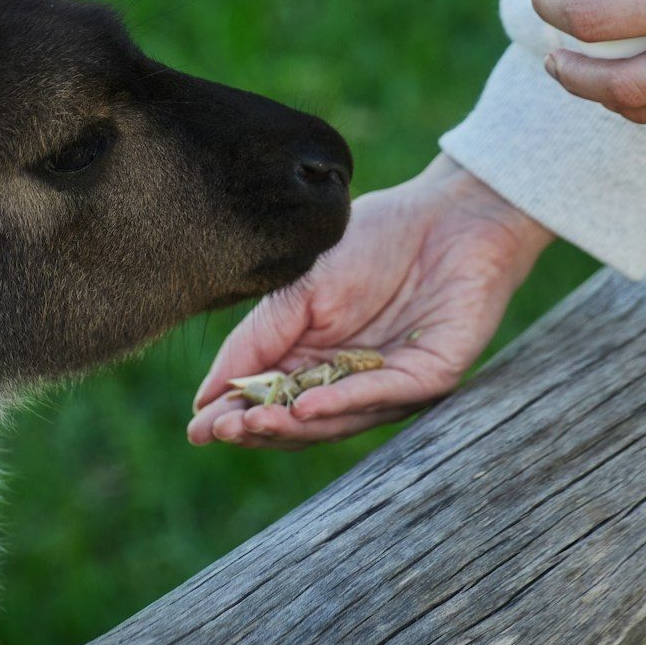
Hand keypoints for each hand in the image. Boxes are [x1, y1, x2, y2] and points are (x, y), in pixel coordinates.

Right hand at [187, 155, 551, 448]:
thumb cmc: (374, 240)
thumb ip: (259, 338)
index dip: (234, 417)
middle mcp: (350, 380)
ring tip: (252, 423)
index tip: (197, 430)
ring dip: (292, 426)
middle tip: (220, 432)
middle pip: (298, 420)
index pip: (269, 399)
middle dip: (258, 427)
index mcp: (314, 357)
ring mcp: (389, 384)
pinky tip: (305, 407)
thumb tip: (207, 396)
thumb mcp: (300, 288)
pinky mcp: (429, 378)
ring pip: (336, 419)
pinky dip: (342, 403)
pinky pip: (381, 396)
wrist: (448, 212)